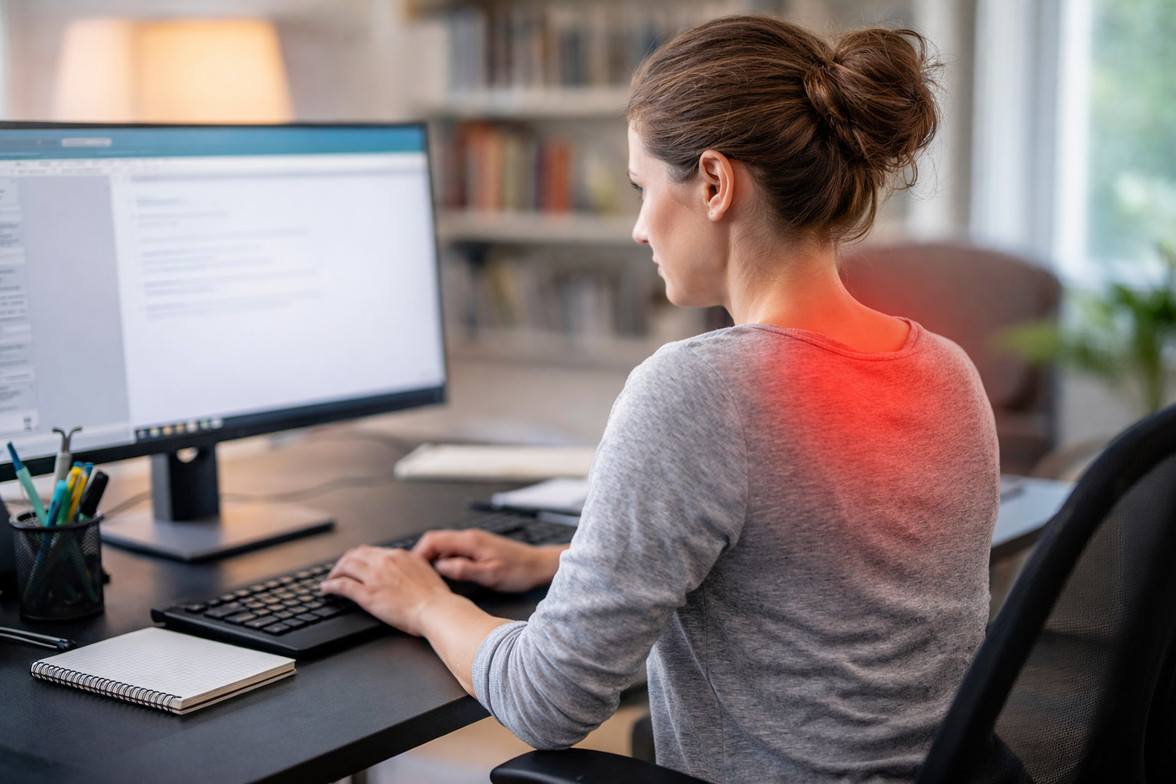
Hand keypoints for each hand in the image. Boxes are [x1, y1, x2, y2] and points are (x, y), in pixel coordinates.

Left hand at [321, 545, 452, 636]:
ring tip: (330, 580)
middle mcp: (384, 562)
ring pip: (345, 566)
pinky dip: (330, 586)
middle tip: (338, 571)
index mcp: (398, 555)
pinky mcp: (368, 594)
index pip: (370, 551)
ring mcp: (374, 577)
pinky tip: (326, 590)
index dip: (359, 557)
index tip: (355, 564)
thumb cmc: (434, 596)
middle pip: (354, 554)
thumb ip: (412, 565)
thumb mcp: (425, 570)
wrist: (435, 609)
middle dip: (343, 562)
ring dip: (334, 572)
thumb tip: (408, 565)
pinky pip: (342, 585)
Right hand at [413, 529, 564, 592]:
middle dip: (422, 555)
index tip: (412, 569)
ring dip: (433, 558)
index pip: (434, 539)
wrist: (538, 565)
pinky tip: (445, 573)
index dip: (419, 553)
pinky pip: (454, 549)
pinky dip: (444, 559)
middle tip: (415, 574)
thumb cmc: (518, 571)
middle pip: (436, 540)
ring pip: (444, 545)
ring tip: (426, 576)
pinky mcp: (478, 547)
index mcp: (470, 541)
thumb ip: (463, 570)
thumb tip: (440, 567)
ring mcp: (474, 541)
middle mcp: (470, 537)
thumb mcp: (490, 575)